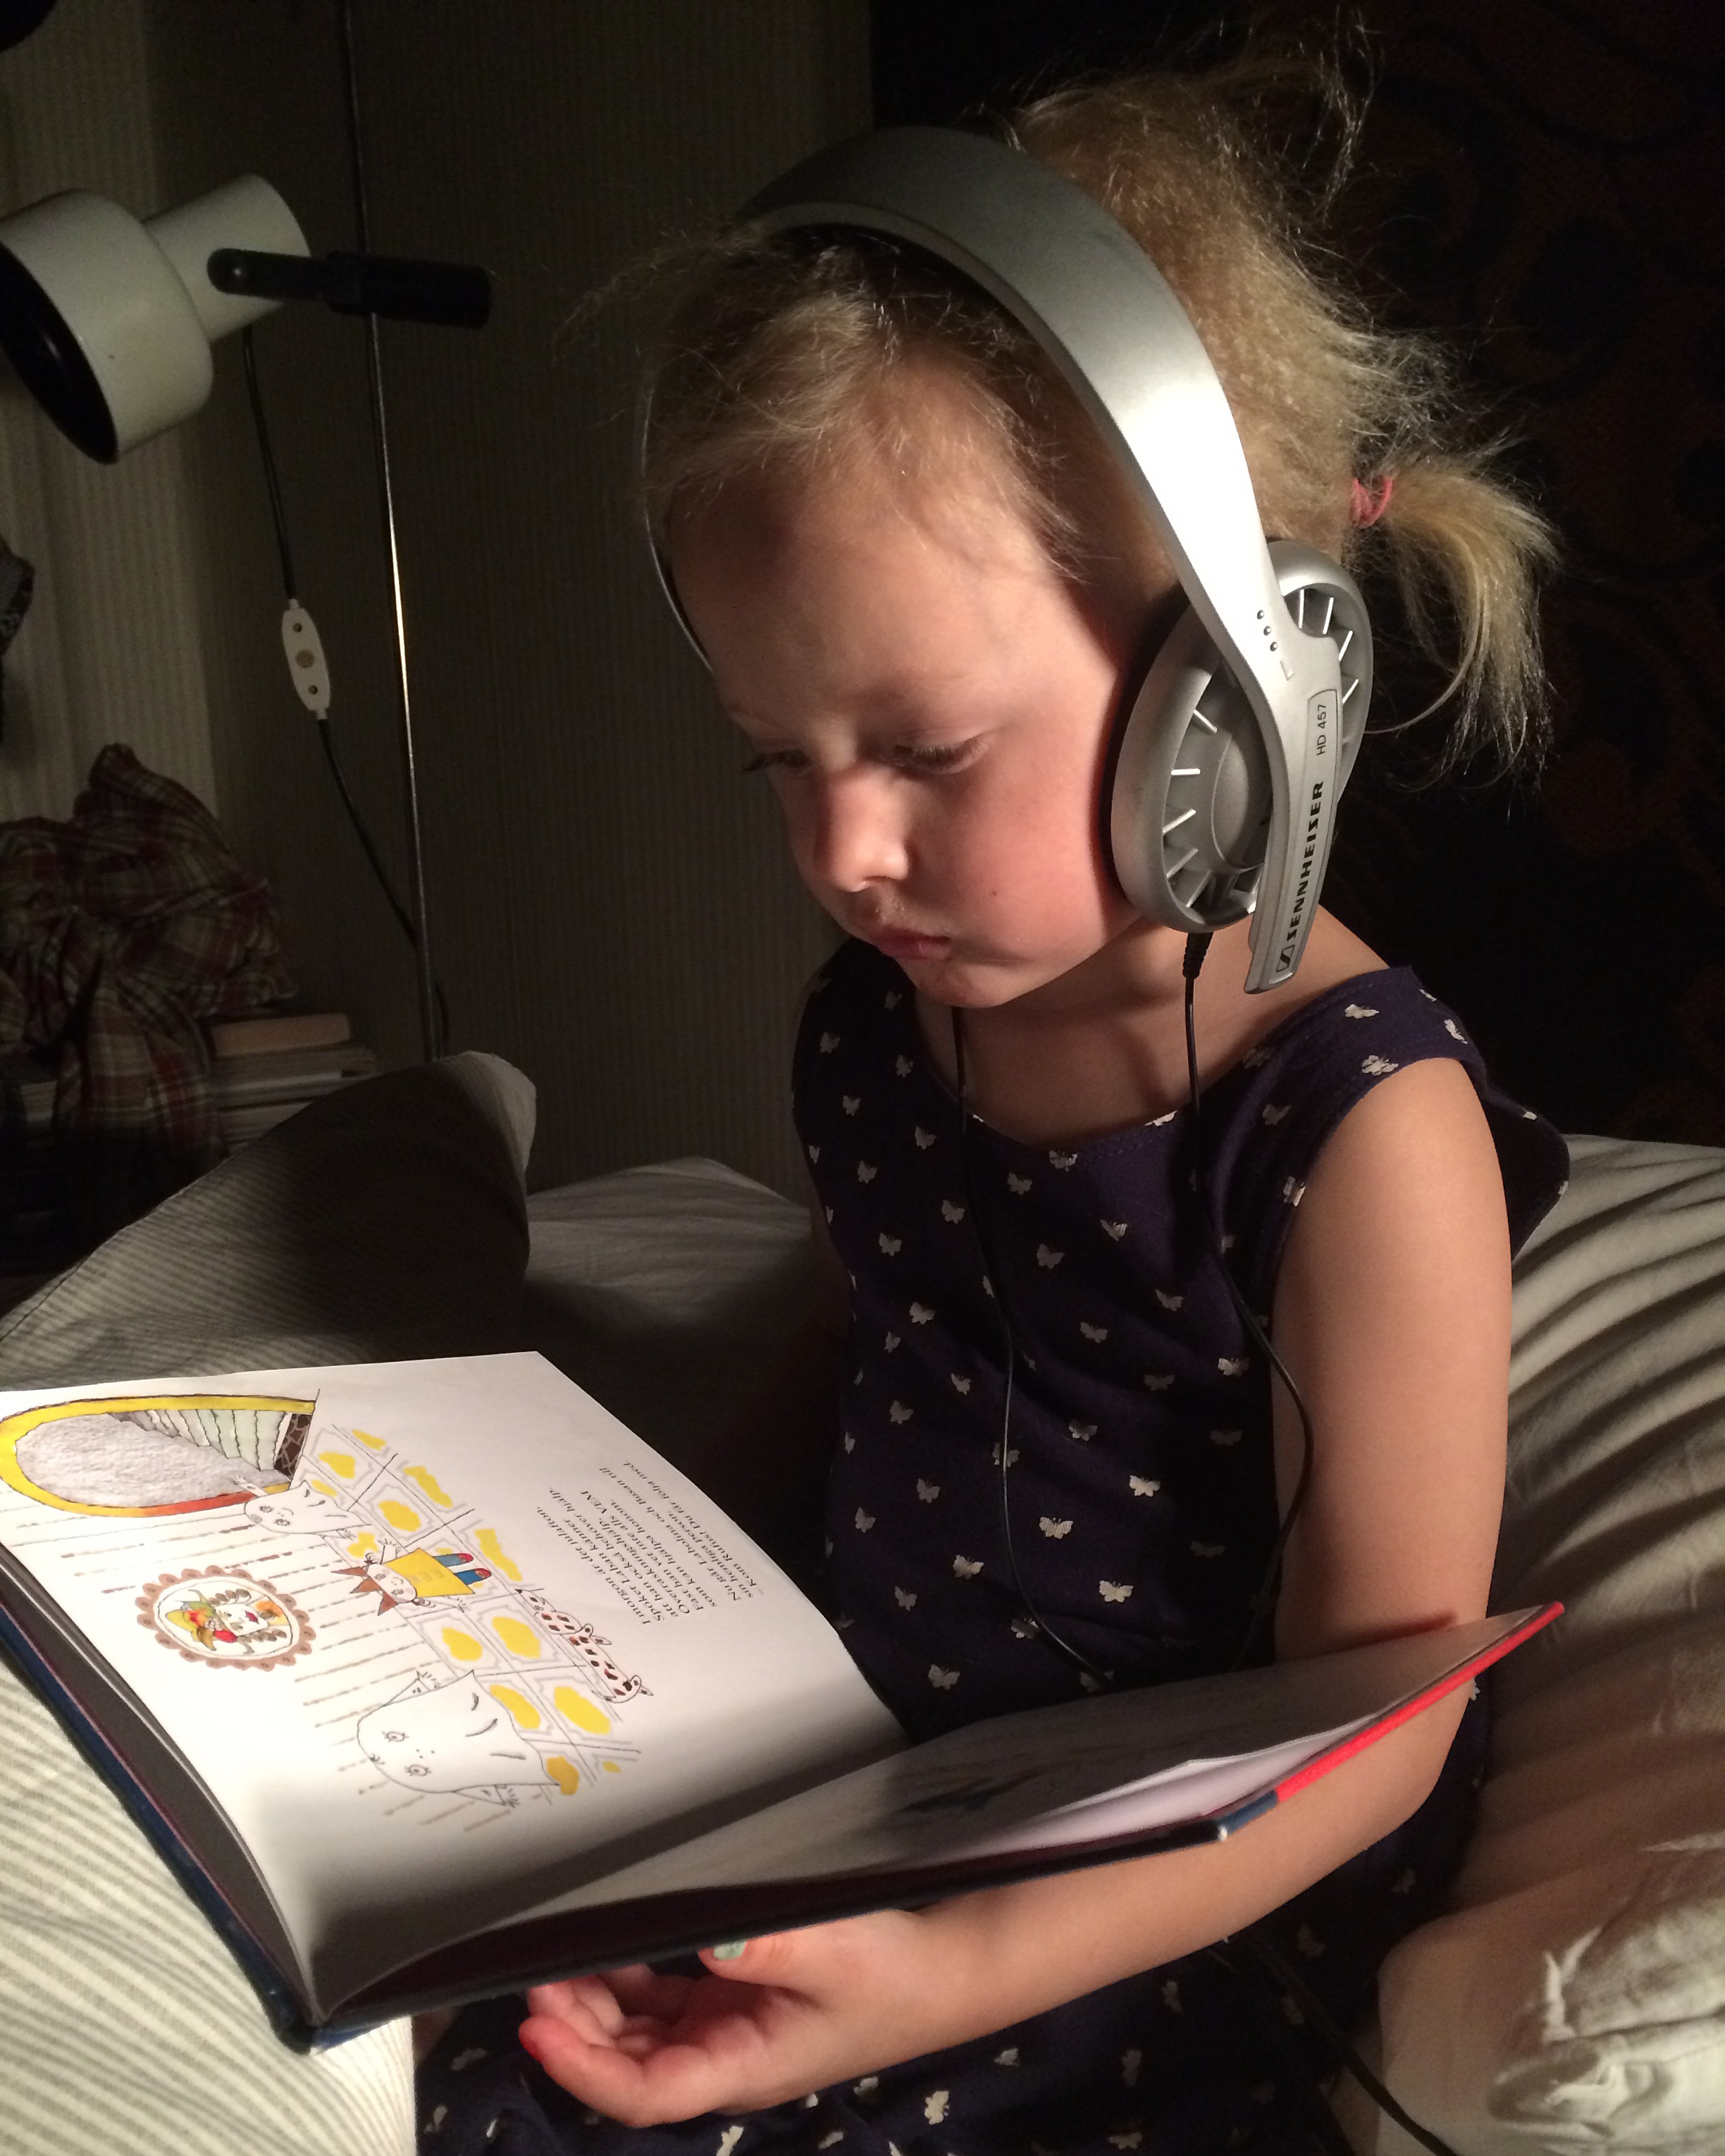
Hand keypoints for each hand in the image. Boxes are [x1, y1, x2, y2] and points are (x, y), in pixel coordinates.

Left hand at [519, 1908, 953, 2125]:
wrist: (942, 1972)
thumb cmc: (895, 1973)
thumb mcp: (832, 1952)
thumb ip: (765, 1948)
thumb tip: (705, 1943)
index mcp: (743, 2067)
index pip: (645, 2092)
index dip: (585, 2069)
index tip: (538, 2027)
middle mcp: (724, 2058)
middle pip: (628, 2063)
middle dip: (577, 2026)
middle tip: (536, 1972)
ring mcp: (725, 2031)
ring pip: (638, 2033)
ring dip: (596, 2004)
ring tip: (558, 1958)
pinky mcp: (731, 2001)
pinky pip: (662, 2003)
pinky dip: (628, 1983)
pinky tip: (608, 1950)